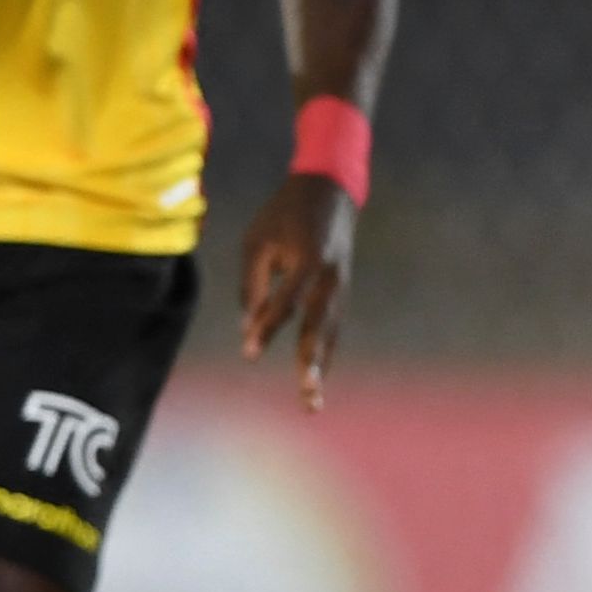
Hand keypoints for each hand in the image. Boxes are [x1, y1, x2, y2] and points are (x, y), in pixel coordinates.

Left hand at [236, 171, 357, 408]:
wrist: (330, 190)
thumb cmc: (284, 214)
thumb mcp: (257, 240)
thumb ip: (252, 284)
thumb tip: (249, 329)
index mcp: (307, 259)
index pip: (286, 302)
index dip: (267, 328)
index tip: (249, 354)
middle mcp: (330, 277)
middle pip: (320, 327)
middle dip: (312, 363)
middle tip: (306, 394)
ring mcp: (341, 286)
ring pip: (331, 333)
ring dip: (322, 367)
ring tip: (312, 401)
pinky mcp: (342, 291)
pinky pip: (334, 327)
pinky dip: (326, 353)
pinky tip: (317, 377)